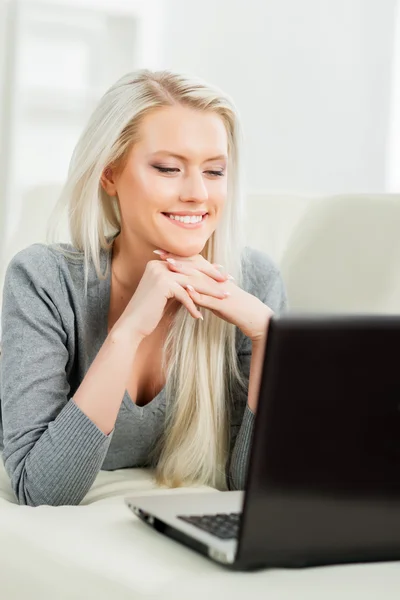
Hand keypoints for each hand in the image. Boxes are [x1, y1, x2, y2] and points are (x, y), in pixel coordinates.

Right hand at [115, 257, 234, 340]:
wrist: (132, 325)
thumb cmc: (149, 312)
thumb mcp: (167, 294)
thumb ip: (179, 285)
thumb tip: (198, 283)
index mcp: (160, 263)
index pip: (189, 264)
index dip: (206, 270)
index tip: (222, 276)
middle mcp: (159, 264)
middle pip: (192, 270)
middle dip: (212, 277)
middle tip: (229, 283)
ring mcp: (159, 273)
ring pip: (192, 282)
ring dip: (210, 291)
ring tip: (223, 299)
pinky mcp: (162, 285)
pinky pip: (184, 295)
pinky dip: (193, 306)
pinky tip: (200, 317)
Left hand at [155, 250, 273, 341]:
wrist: (252, 315)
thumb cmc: (232, 305)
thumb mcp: (215, 293)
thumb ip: (202, 287)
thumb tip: (188, 285)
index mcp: (212, 276)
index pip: (193, 262)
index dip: (177, 256)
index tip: (161, 251)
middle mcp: (215, 279)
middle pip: (193, 265)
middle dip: (176, 258)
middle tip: (158, 252)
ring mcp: (219, 289)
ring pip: (199, 278)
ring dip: (184, 271)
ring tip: (169, 265)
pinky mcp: (222, 302)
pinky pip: (209, 297)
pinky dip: (197, 293)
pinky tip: (186, 289)